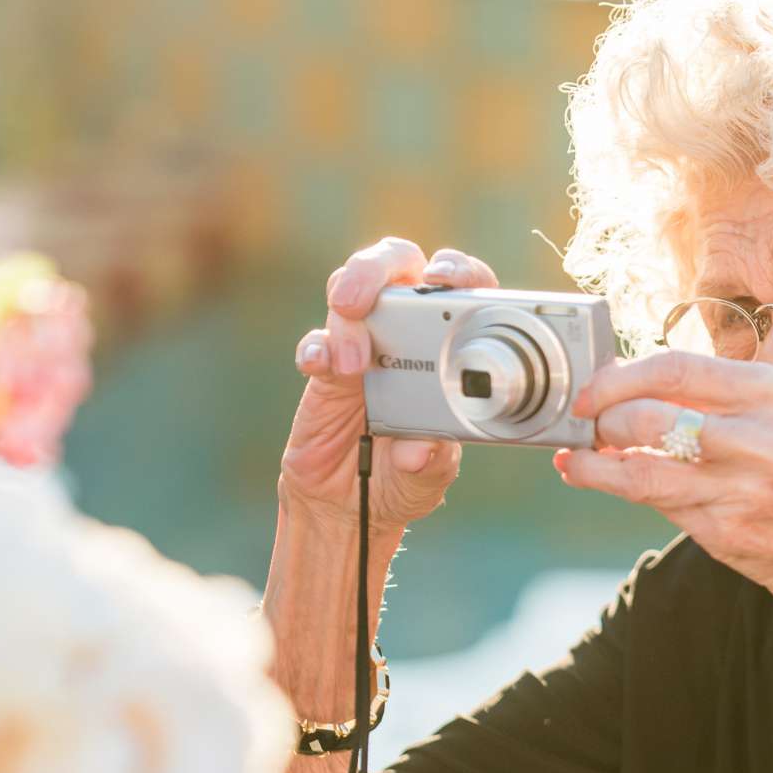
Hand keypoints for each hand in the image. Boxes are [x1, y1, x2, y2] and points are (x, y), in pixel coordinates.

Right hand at [280, 238, 496, 530]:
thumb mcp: (432, 475)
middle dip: (377, 268)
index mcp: (448, 344)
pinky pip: (315, 345)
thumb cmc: (405, 476)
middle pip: (395, 266)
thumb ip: (432, 460)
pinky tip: (320, 366)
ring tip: (352, 364)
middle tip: (365, 300)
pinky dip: (316, 350)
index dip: (456, 269)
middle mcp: (406, 333)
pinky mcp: (325, 369)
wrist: (353, 506)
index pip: (458, 288)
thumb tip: (421, 449)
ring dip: (347, 317)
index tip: (442, 277)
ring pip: (349, 293)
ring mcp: (362, 345)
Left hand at [557, 352, 772, 619]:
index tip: (594, 386)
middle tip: (588, 422)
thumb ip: (728, 401)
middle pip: (648, 411)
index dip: (622, 375)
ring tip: (580, 454)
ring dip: (595, 456)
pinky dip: (607, 484)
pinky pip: (650, 501)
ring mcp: (744, 486)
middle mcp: (763, 436)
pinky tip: (591, 476)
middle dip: (602, 415)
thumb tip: (644, 386)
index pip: (678, 367)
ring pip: (639, 461)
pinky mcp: (726, 530)